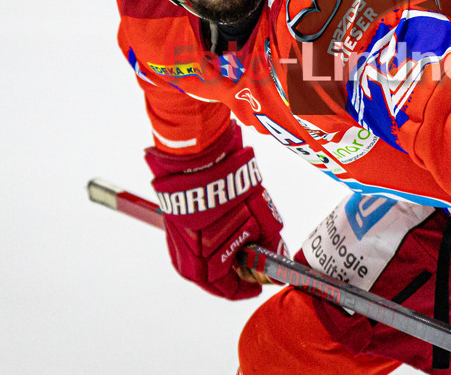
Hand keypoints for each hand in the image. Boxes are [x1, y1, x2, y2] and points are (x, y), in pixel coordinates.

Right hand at [144, 122, 284, 299]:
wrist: (198, 159)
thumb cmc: (227, 189)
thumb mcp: (260, 219)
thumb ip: (270, 244)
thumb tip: (276, 257)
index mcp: (206, 266)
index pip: (229, 290)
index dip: (248, 288)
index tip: (260, 284)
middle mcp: (187, 261)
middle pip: (214, 280)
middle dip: (235, 274)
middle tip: (251, 264)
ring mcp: (177, 245)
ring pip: (202, 265)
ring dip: (221, 261)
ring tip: (240, 247)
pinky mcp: (173, 229)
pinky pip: (192, 249)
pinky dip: (208, 248)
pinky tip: (223, 235)